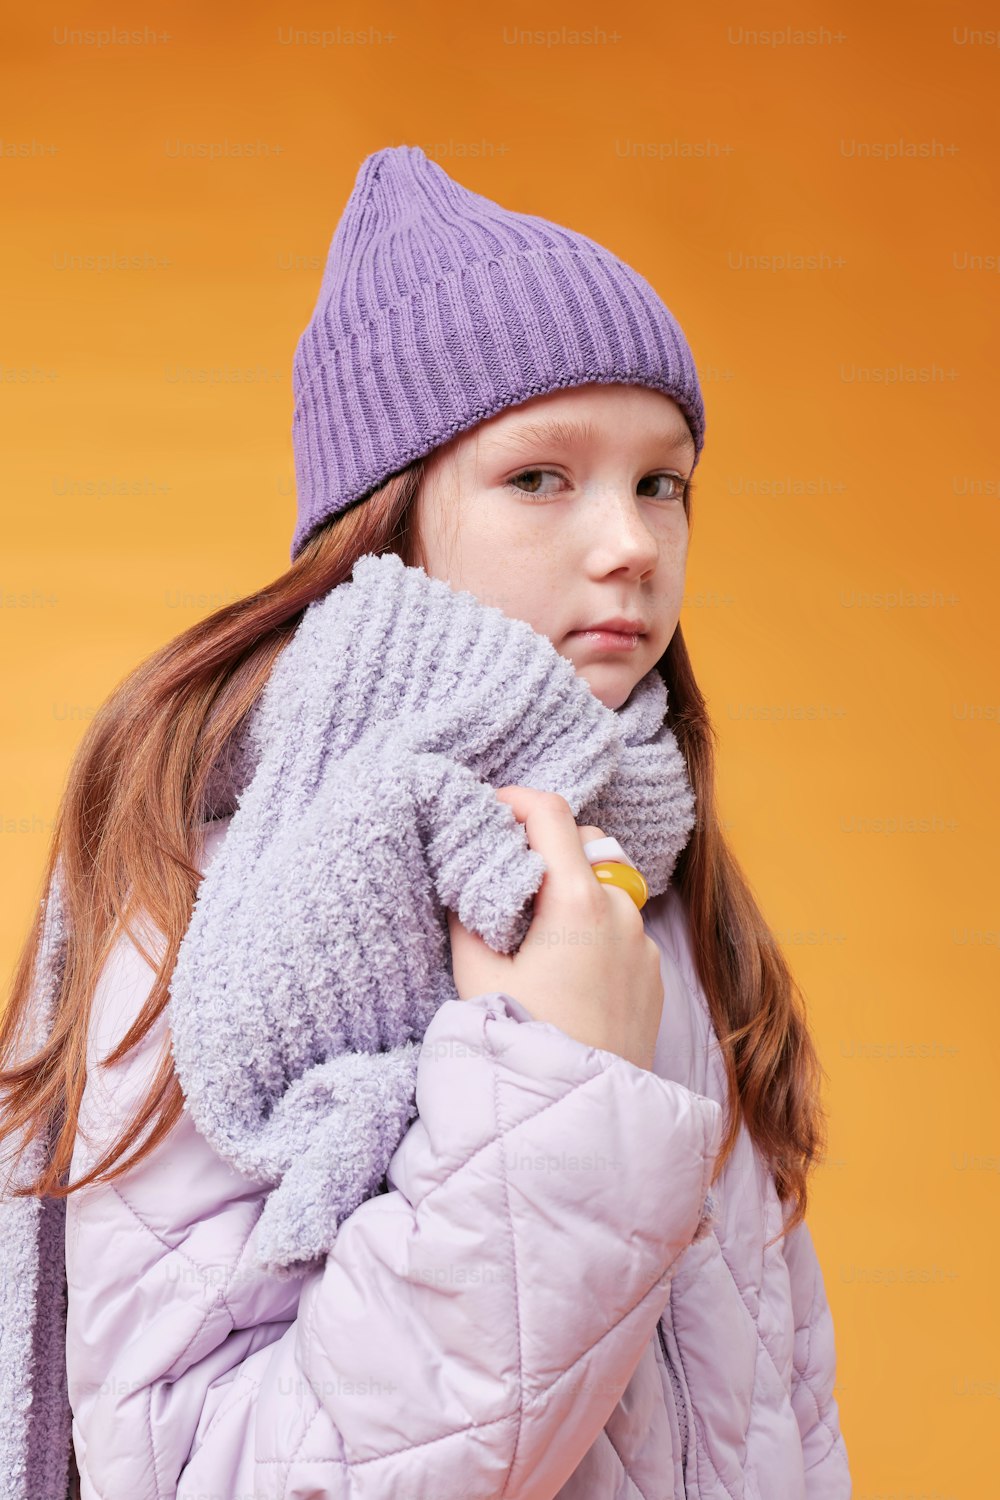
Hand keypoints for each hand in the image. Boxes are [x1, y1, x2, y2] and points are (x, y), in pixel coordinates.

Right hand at [446, 785, 663, 1071]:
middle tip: (503, 870)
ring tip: (531, 928)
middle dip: (545, 844)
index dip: (515, 799)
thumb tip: (466, 879)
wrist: (579, 1119)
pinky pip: (622, 928)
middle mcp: (622, 911)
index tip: (489, 810)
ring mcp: (644, 943)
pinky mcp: (653, 975)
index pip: (551, 814)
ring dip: (570, 888)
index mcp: (577, 900)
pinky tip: (563, 965)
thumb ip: (468, 914)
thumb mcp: (476, 974)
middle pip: (585, 842)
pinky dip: (592, 926)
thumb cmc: (524, 1042)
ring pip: (605, 886)